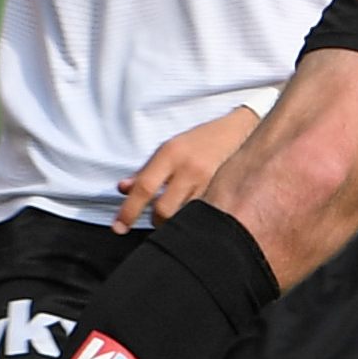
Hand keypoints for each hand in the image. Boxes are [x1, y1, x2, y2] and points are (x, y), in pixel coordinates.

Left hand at [115, 106, 260, 231]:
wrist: (238, 131)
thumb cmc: (199, 141)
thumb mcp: (168, 150)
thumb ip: (145, 171)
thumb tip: (123, 189)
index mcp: (170, 154)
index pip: (144, 187)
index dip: (128, 211)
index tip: (119, 227)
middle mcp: (190, 168)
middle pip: (164, 209)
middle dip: (156, 221)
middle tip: (156, 219)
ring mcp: (210, 180)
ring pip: (185, 215)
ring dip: (176, 220)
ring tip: (177, 214)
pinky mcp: (224, 191)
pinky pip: (203, 213)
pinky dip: (195, 217)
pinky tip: (196, 213)